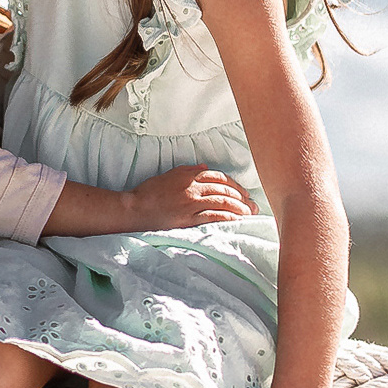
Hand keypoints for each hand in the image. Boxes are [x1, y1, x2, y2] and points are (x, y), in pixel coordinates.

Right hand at [127, 164, 257, 232]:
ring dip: (239, 207)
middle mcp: (192, 188)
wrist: (135, 209)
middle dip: (241, 197)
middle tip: (253, 204)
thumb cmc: (149, 192)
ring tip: (249, 213)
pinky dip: (227, 217)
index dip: (234, 184)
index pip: (218, 177)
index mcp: (188, 176)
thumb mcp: (169, 175)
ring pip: (221, 202)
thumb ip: (188, 170)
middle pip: (224, 189)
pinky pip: (212, 216)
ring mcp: (190, 204)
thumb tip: (205, 167)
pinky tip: (236, 219)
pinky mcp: (187, 219)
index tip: (244, 192)